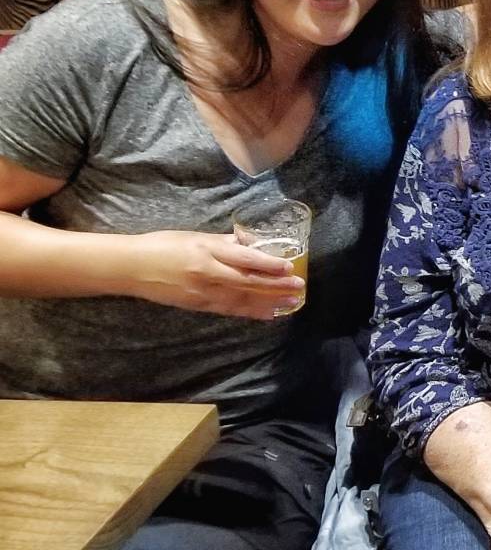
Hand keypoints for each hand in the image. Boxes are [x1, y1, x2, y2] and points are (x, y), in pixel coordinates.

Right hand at [131, 230, 304, 317]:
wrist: (131, 267)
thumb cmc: (163, 245)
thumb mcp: (196, 236)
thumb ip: (225, 241)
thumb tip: (252, 242)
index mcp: (206, 250)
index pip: (244, 258)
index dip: (268, 264)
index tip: (288, 266)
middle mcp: (207, 272)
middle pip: (248, 281)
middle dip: (276, 285)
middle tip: (299, 287)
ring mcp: (202, 291)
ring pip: (242, 299)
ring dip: (269, 301)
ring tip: (291, 303)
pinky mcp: (198, 305)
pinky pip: (229, 309)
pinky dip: (250, 312)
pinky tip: (268, 313)